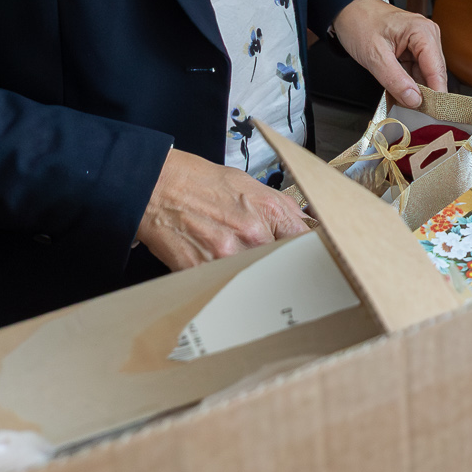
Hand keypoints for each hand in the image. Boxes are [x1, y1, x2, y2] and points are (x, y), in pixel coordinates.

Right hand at [135, 147, 308, 270]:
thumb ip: (284, 210)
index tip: (311, 260)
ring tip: (241, 267)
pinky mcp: (203, 272)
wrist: (160, 186)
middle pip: (283, 266)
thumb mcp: (252, 187)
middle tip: (273, 268)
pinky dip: (226, 283)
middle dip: (280, 268)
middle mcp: (252, 235)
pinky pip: (225, 286)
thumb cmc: (204, 184)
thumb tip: (309, 226)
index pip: (307, 244)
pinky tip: (220, 272)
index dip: (310, 253)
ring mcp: (227, 256)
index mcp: (269, 211)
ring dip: (252, 278)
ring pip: (256, 280)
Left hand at [333, 0, 445, 107]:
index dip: (437, 95)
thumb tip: (415, 100)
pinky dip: (409, 85)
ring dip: (416, 91)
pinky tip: (401, 94)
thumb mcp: (374, 55)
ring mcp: (422, 44)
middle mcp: (428, 36)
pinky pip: (416, 73)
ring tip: (406, 106)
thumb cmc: (360, 24)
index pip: (437, 70)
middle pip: (434, 74)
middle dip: (426, 95)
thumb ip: (395, 80)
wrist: (348, 10)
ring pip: (425, 76)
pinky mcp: (414, 51)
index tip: (434, 117)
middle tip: (417, 117)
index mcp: (423, 32)